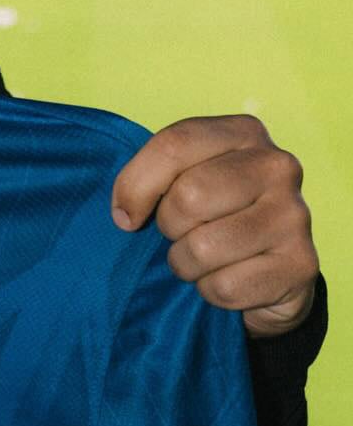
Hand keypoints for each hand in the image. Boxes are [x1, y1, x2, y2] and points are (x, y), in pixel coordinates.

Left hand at [110, 114, 319, 339]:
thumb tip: (125, 215)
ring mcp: (295, 214)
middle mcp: (278, 166)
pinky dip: (212, 292)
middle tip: (185, 234)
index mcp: (244, 133)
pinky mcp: (301, 264)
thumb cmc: (213, 217)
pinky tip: (231, 278)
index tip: (127, 214)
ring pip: (202, 248)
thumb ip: (149, 178)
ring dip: (187, 264)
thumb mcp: (180, 182)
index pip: (175, 144)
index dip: (136, 185)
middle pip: (189, 196)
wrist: (270, 271)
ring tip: (205, 259)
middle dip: (170, 227)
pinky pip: (224, 287)